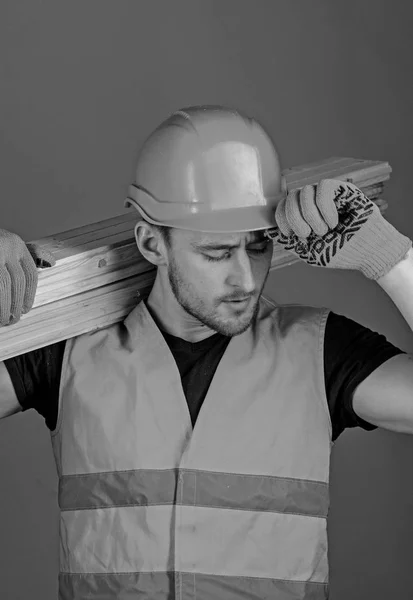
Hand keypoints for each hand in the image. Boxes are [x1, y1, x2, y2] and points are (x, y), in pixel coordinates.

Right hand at [0, 230, 54, 325]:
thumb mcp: (5, 246)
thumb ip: (25, 256)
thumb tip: (52, 262)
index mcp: (15, 243)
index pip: (30, 274)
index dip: (29, 296)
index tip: (26, 310)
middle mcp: (4, 245)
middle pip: (17, 282)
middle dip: (17, 304)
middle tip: (13, 320)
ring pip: (3, 286)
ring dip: (4, 307)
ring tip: (3, 320)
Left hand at [266, 179, 411, 279]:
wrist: (366, 252)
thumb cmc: (339, 252)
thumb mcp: (309, 252)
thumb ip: (290, 242)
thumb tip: (270, 232)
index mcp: (301, 216)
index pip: (281, 206)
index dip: (281, 218)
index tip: (291, 234)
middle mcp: (311, 202)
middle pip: (289, 198)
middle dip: (296, 219)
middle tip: (310, 234)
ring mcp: (325, 194)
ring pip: (304, 192)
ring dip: (312, 216)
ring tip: (326, 230)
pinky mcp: (341, 189)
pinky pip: (323, 188)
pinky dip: (325, 208)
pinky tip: (334, 220)